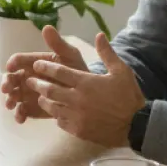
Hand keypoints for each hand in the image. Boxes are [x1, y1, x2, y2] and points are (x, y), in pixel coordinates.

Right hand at [0, 26, 90, 122]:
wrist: (88, 93)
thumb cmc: (77, 70)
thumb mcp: (70, 56)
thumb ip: (57, 44)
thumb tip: (46, 27)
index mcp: (34, 62)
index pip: (19, 60)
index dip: (13, 63)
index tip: (10, 67)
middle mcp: (28, 77)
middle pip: (12, 78)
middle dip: (7, 83)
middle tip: (7, 89)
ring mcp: (30, 93)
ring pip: (14, 95)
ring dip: (10, 100)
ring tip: (11, 104)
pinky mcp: (34, 108)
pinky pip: (23, 111)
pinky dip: (19, 115)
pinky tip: (20, 118)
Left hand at [27, 32, 145, 146]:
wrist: (137, 125)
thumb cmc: (128, 96)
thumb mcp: (121, 71)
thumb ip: (107, 53)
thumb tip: (99, 35)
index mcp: (85, 82)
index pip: (58, 71)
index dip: (44, 67)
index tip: (37, 65)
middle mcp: (77, 98)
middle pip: (49, 89)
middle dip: (37, 83)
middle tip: (29, 80)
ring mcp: (76, 116)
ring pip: (51, 106)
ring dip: (44, 100)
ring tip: (40, 96)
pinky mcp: (77, 130)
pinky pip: (60, 121)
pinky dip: (56, 116)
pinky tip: (56, 112)